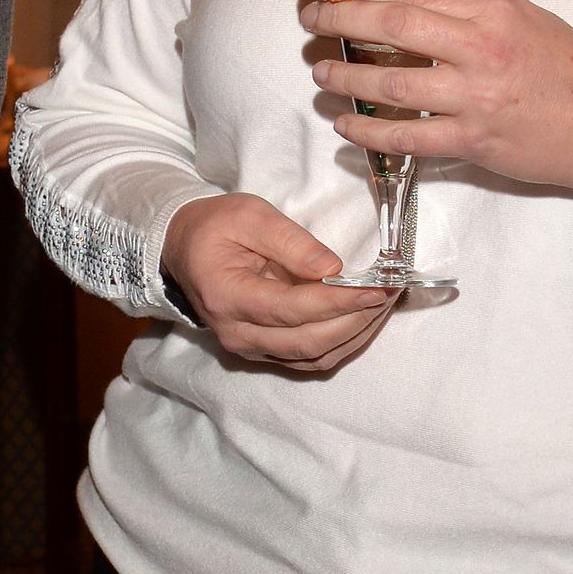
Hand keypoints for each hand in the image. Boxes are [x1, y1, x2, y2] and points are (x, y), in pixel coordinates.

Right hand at [161, 191, 393, 372]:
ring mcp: (249, 347)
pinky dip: (341, 343)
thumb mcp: (250, 215)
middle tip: (388, 295)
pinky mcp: (263, 351)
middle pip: (307, 342)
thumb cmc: (215, 227)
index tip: (375, 289)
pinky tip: (362, 319)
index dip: (336, 302)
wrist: (184, 249)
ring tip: (382, 306)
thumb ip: (291, 241)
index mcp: (228, 296)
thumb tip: (332, 269)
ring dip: (353, 336)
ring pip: (313, 357)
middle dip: (354, 321)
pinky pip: (309, 358)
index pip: (291, 309)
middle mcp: (237, 332)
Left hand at [305, 0, 572, 211]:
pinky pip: (407, 137)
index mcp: (494, 10)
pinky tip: (346, 128)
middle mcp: (483, 49)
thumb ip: (467, 12)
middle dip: (340, 24)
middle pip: (392, 29)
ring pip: (390, 85)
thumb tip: (402, 8)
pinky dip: (369, 133)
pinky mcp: (474, 142)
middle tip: (311, 26)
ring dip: (346, 79)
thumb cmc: (570, 68)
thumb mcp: (523, 18)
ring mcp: (476, 99)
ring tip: (322, 76)